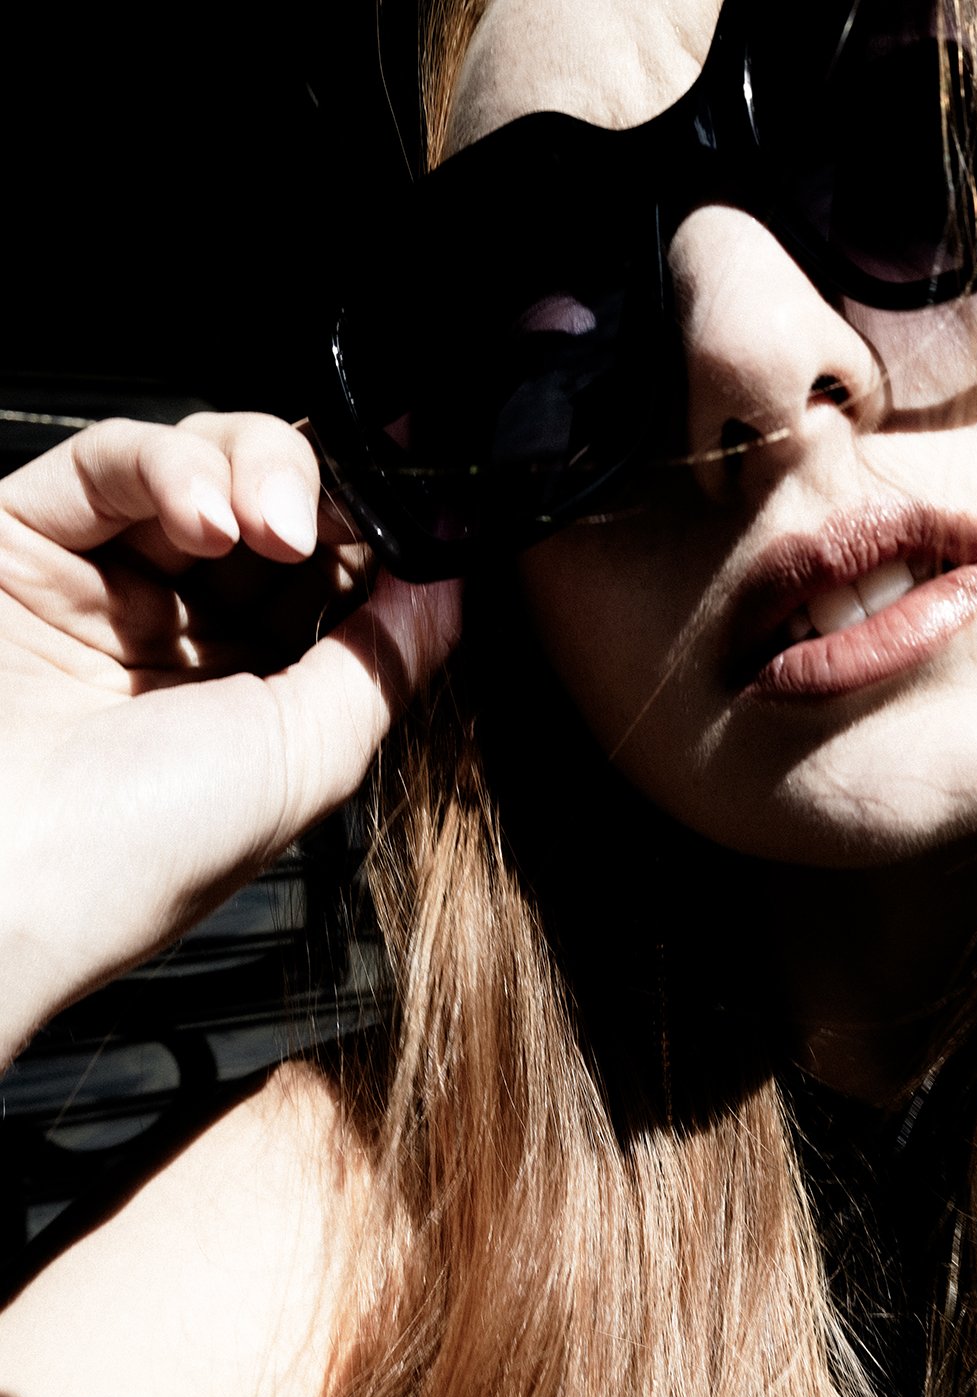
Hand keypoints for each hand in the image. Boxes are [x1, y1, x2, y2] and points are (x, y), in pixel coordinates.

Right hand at [0, 414, 459, 1064]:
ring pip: (199, 467)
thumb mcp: (309, 757)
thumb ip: (385, 661)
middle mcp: (178, 635)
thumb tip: (451, 585)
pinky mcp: (24, 541)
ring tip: (276, 525)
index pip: (327, 577)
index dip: (374, 534)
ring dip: (258, 471)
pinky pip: (107, 462)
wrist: (7, 874)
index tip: (425, 509)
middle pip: (270, 508)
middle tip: (342, 513)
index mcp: (250, 694)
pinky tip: (213, 514)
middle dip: (323, 494)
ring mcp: (101, 584)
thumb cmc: (147, 846)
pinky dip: (173, 464)